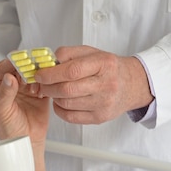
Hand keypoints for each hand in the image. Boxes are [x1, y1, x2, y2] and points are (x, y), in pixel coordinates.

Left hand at [0, 59, 49, 144]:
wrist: (26, 140)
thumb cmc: (9, 129)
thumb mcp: (2, 111)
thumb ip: (5, 94)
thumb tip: (9, 77)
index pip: (4, 67)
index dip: (12, 62)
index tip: (20, 61)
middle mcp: (12, 82)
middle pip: (21, 66)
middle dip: (27, 66)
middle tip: (33, 69)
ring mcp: (27, 85)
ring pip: (33, 72)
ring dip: (37, 75)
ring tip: (37, 86)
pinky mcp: (40, 91)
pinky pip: (45, 82)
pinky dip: (46, 82)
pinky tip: (44, 90)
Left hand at [33, 46, 153, 123]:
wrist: (131, 84)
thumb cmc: (107, 67)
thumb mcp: (91, 52)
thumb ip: (68, 54)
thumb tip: (48, 63)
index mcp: (104, 64)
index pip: (71, 70)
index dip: (50, 74)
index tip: (39, 74)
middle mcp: (106, 85)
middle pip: (67, 89)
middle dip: (48, 87)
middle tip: (42, 84)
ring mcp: (104, 103)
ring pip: (67, 104)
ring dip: (54, 97)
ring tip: (54, 90)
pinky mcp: (100, 118)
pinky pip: (71, 117)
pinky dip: (59, 109)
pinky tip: (61, 101)